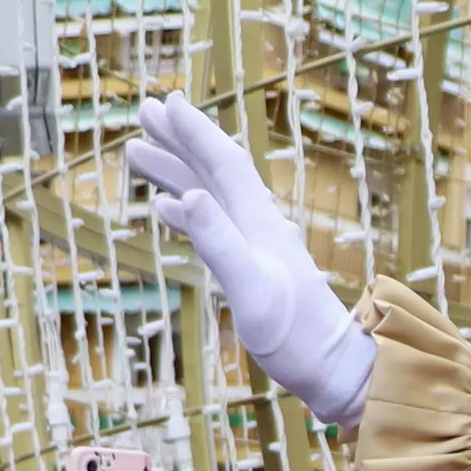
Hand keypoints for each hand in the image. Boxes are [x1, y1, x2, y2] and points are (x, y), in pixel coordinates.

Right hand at [124, 93, 376, 424]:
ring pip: (209, 195)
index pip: (224, 163)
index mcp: (259, 222)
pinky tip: (164, 211)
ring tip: (137, 152)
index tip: (167, 103)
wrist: (332, 368)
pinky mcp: (252, 268)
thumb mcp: (252, 289)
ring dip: (176, 172)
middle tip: (145, 111)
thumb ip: (220, 242)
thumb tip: (188, 197)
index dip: (195, 132)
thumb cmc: (296, 336)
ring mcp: (255, 245)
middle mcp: (258, 224)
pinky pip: (212, 226)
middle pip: (214, 170)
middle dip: (179, 140)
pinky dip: (186, 212)